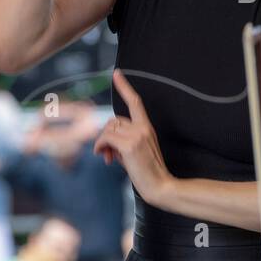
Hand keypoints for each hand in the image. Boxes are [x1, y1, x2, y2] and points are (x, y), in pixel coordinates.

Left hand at [94, 69, 172, 205]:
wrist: (160, 186)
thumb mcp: (135, 152)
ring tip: (107, 157)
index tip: (116, 74)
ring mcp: (137, 135)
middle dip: (106, 135)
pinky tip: (104, 157)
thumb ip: (122, 141)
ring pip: (108, 129)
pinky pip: (105, 138)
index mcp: (146, 127)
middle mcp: (142, 128)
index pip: (135, 102)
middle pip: (113, 121)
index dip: (124, 87)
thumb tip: (105, 142)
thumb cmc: (148, 172)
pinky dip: (100, 146)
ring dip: (102, 142)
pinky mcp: (129, 145)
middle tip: (106, 153)